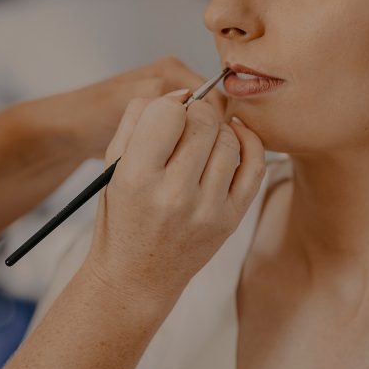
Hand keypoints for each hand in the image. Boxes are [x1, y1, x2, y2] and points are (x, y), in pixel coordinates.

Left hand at [54, 56, 227, 158]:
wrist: (70, 131)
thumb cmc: (92, 113)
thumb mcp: (125, 100)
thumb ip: (158, 96)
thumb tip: (190, 101)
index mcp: (173, 70)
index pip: (214, 98)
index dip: (214, 126)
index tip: (206, 153)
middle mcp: (176, 84)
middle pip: (211, 114)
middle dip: (205, 138)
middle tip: (194, 163)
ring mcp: (172, 106)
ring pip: (201, 130)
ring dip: (196, 148)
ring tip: (186, 168)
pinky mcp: (166, 126)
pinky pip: (188, 139)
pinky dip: (186, 153)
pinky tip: (178, 168)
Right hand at [82, 90, 265, 305]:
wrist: (136, 276)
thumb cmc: (122, 215)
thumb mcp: (113, 165)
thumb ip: (137, 119)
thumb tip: (179, 93)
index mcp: (137, 178)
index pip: (169, 113)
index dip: (170, 104)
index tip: (168, 113)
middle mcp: (174, 195)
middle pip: (203, 122)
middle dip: (196, 111)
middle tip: (187, 121)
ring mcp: (207, 210)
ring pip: (229, 139)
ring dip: (218, 128)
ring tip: (203, 137)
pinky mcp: (230, 220)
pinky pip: (255, 166)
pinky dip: (249, 142)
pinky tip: (234, 136)